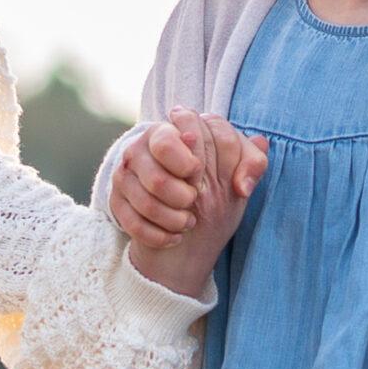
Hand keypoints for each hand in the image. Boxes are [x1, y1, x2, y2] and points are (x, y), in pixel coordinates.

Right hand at [110, 109, 267, 298]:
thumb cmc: (211, 185)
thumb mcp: (235, 171)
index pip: (185, 132)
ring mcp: (124, 175)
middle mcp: (142, 148)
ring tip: (187, 223)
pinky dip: (158, 235)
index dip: (195, 159)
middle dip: (182, 195)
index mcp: (172, 131)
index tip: (200, 174)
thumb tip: (244, 184)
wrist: (180, 218)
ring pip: (146, 200)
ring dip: (172, 218)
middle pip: (160, 173)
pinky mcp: (116, 201)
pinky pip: (134, 223)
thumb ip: (251, 162)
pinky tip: (173, 238)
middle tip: (194, 202)